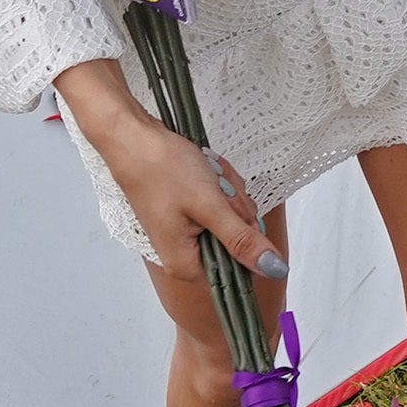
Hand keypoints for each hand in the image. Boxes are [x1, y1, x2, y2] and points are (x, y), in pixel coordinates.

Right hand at [58, 60, 283, 281]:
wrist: (132, 136)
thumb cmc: (162, 169)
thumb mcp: (209, 205)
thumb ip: (242, 239)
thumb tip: (274, 269)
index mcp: (186, 264)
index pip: (239, 267)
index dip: (244, 235)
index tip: (229, 208)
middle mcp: (185, 254)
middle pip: (237, 238)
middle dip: (234, 205)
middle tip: (215, 185)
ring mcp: (186, 232)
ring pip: (231, 217)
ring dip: (226, 190)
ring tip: (205, 173)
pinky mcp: (187, 213)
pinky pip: (219, 203)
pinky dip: (217, 184)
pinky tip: (204, 170)